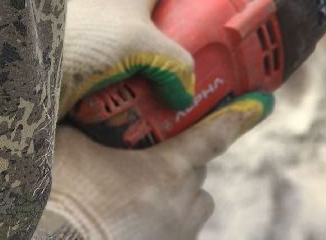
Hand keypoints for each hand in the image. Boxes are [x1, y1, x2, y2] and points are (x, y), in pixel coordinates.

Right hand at [42, 99, 269, 239]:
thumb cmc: (63, 200)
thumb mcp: (72, 146)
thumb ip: (89, 122)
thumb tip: (85, 100)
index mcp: (166, 171)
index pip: (212, 136)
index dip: (238, 116)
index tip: (263, 103)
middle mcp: (181, 204)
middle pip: (199, 171)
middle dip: (182, 159)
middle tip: (151, 151)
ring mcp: (176, 236)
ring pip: (195, 205)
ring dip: (180, 193)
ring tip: (143, 189)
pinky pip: (179, 231)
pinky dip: (166, 220)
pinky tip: (134, 216)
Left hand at [56, 0, 198, 119]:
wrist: (31, 67)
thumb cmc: (87, 41)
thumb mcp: (144, 46)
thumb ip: (176, 65)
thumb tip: (185, 95)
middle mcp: (112, 4)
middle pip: (152, 6)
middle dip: (176, 24)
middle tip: (200, 46)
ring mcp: (98, 34)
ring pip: (135, 42)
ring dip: (155, 59)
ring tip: (178, 82)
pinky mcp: (85, 62)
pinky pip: (118, 69)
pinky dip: (134, 82)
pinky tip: (145, 103)